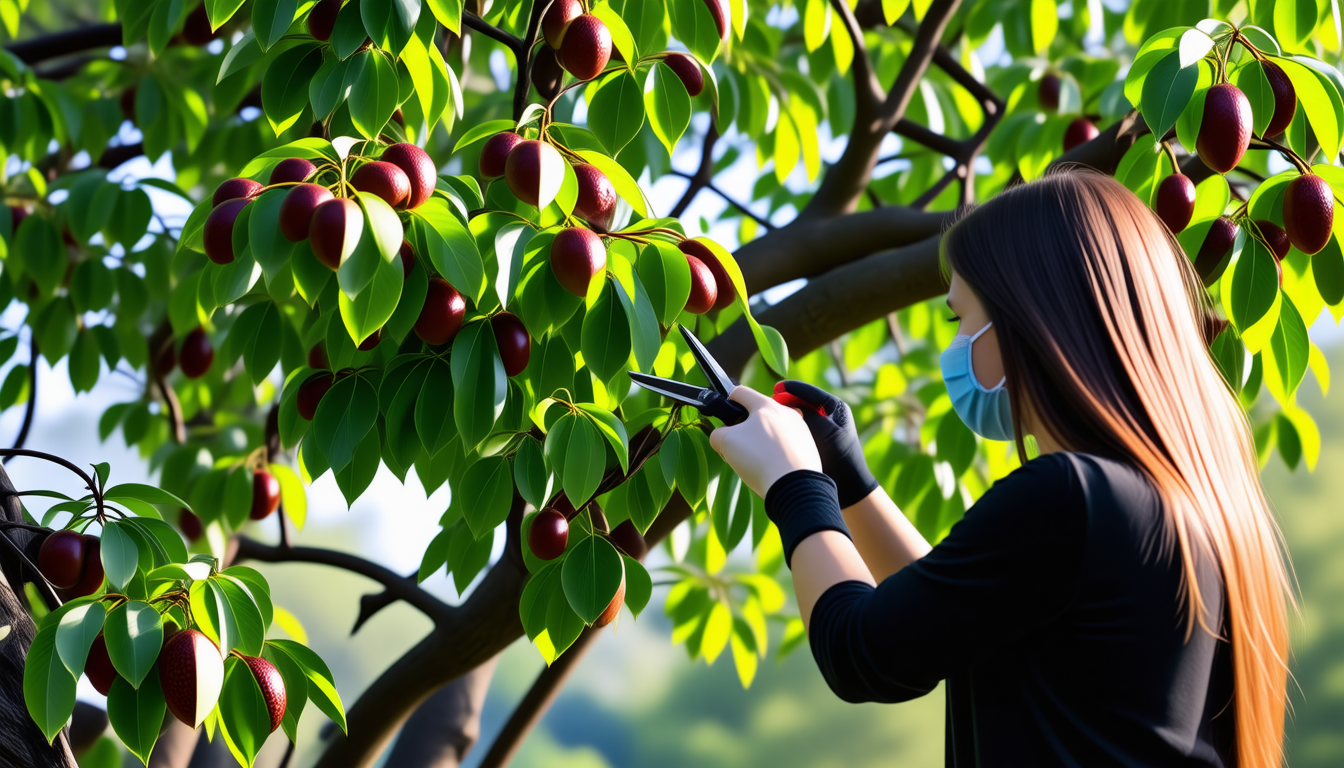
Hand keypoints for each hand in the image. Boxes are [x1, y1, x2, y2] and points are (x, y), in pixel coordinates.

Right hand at [708, 385, 821, 497]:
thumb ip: (718, 434)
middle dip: (745, 427)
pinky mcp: (809, 445)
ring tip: (759, 460)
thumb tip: (722, 436)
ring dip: (762, 439)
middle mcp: (786, 412)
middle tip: (740, 447)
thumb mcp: (726, 443)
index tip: (725, 419)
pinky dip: (778, 451)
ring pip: (773, 428)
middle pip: (758, 413)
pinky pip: (787, 443)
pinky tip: (774, 466)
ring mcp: (800, 428)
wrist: (794, 486)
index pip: (740, 392)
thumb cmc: (759, 459)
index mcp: (766, 405)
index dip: (727, 402)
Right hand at [776, 380, 878, 507]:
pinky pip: (796, 431)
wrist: (849, 487)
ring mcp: (821, 429)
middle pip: (799, 402)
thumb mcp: (821, 429)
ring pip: (796, 417)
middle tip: (766, 406)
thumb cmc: (838, 456)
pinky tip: (773, 435)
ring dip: (782, 417)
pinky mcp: (814, 443)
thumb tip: (780, 407)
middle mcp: (828, 415)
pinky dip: (785, 430)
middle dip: (782, 403)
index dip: (788, 389)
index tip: (774, 390)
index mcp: (834, 406)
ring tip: (767, 420)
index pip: (806, 391)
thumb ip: (802, 414)